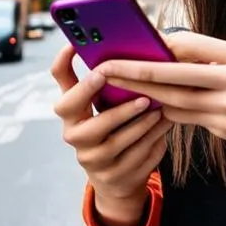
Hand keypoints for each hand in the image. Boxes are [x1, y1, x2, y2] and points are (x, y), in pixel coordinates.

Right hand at [51, 44, 171, 223]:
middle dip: (103, 101)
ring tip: (158, 107)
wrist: (117, 179)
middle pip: (80, 119)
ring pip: (115, 141)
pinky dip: (153, 140)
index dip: (63, 63)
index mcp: (72, 113)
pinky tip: (164, 126)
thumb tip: (135, 49)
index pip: (61, 85)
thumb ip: (110, 85)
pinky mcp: (114, 176)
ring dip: (139, 123)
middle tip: (133, 90)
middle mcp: (75, 135)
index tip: (76, 46)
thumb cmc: (114, 131)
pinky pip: (136, 157)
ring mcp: (92, 160)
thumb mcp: (105, 108)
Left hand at [95, 32, 225, 154]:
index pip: (192, 45)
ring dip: (147, 94)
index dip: (161, 44)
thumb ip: (220, 57)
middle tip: (107, 66)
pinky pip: (187, 118)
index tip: (137, 41)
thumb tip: (175, 50)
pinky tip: (153, 105)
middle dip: (136, 71)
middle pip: (174, 75)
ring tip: (120, 86)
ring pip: (175, 101)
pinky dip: (169, 109)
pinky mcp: (225, 129)